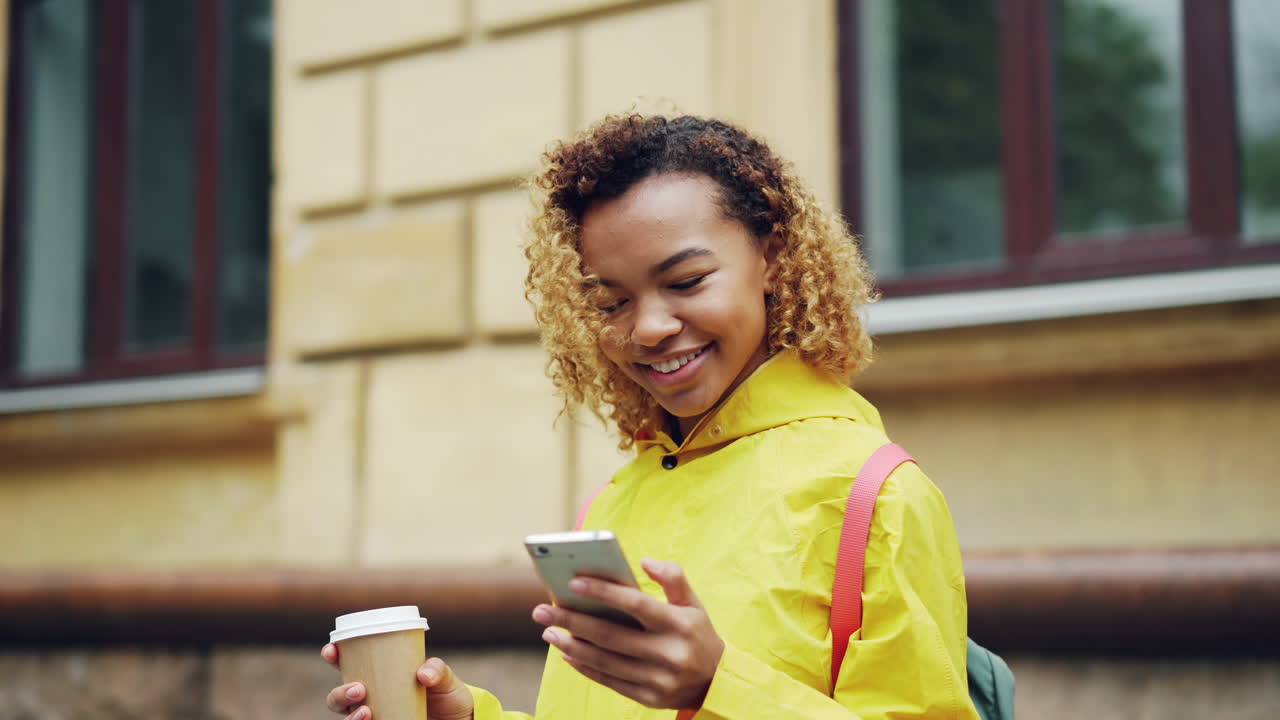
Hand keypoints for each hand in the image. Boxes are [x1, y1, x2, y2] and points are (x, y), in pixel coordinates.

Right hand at [321, 643, 474, 719]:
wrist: (458, 719)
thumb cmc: (446, 693)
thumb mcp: (445, 678)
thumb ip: (438, 670)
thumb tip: (424, 674)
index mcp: (377, 675)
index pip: (348, 664)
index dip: (333, 655)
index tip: (332, 649)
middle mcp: (370, 698)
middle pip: (337, 697)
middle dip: (339, 693)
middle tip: (358, 689)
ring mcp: (375, 717)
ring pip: (347, 718)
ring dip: (350, 717)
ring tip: (366, 711)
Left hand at [531, 557, 723, 709]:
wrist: (718, 683)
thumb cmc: (698, 634)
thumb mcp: (694, 604)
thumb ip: (673, 577)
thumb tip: (644, 560)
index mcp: (679, 624)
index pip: (636, 604)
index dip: (603, 592)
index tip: (572, 582)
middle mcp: (668, 653)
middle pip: (611, 635)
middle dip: (572, 621)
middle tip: (542, 609)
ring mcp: (658, 679)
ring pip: (605, 661)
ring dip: (572, 646)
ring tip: (548, 631)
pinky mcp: (649, 698)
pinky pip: (609, 681)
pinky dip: (585, 667)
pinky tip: (567, 653)